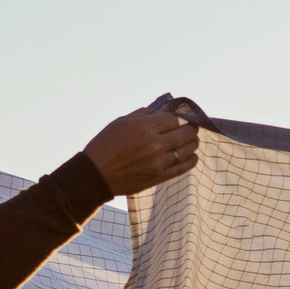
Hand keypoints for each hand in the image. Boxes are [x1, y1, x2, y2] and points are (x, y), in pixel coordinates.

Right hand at [86, 106, 200, 196]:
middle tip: (191, 127)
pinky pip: (182, 168)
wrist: (96, 175)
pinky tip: (193, 155)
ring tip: (193, 140)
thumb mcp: (121, 122)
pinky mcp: (159, 177)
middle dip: (190, 128)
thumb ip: (144, 114)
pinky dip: (191, 160)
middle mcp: (155, 145)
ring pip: (187, 150)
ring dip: (193, 143)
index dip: (179, 116)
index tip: (181, 116)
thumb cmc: (105, 145)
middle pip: (185, 133)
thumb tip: (163, 111)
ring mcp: (159, 163)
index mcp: (144, 128)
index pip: (174, 118)